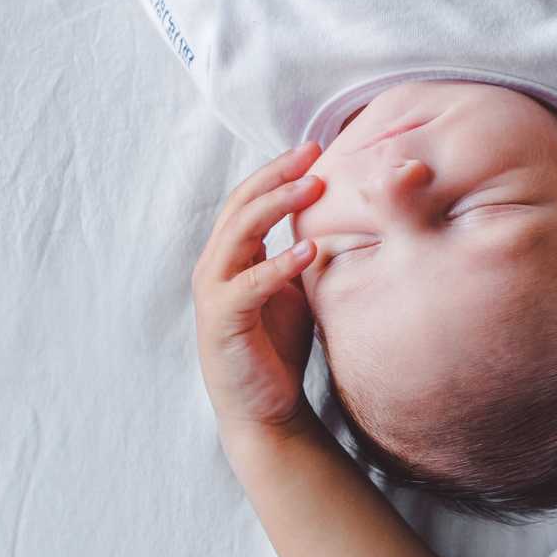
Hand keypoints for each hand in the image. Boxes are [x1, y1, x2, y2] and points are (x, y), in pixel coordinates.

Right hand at [192, 142, 325, 436]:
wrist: (265, 409)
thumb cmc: (278, 347)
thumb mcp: (296, 289)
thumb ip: (304, 254)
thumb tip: (342, 219)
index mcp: (231, 254)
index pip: (250, 198)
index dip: (278, 170)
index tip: (315, 147)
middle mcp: (215, 266)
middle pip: (241, 205)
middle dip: (277, 175)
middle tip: (314, 155)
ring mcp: (214, 292)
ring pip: (239, 233)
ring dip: (277, 206)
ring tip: (314, 188)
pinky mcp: (222, 322)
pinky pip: (249, 285)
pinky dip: (278, 264)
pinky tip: (309, 250)